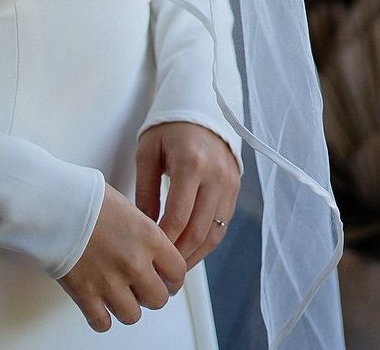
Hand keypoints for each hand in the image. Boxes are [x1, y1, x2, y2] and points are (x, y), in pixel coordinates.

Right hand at [57, 181, 187, 331]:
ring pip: (132, 315)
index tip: (167, 279)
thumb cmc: (84, 196)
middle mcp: (134, 263)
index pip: (178, 272)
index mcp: (148, 237)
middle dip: (150, 294)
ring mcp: (110, 282)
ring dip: (126, 306)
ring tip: (117, 293)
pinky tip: (98, 304)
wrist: (52, 202)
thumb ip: (142, 233)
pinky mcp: (86, 294)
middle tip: (141, 287)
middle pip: (158, 299)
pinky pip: (102, 323)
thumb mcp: (125, 206)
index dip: (173, 278)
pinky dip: (101, 317)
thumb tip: (148, 248)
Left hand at [135, 121, 239, 269]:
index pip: (179, 217)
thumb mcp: (148, 152)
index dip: (164, 243)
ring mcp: (230, 184)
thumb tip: (144, 229)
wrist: (200, 106)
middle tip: (162, 273)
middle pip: (199, 231)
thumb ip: (146, 191)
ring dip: (194, 255)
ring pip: (214, 234)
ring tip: (175, 270)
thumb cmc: (168, 127)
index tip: (149, 257)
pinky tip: (189, 250)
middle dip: (179, 257)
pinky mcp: (236, 189)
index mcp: (192, 164)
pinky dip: (206, 242)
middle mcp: (216, 176)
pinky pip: (222, 225)